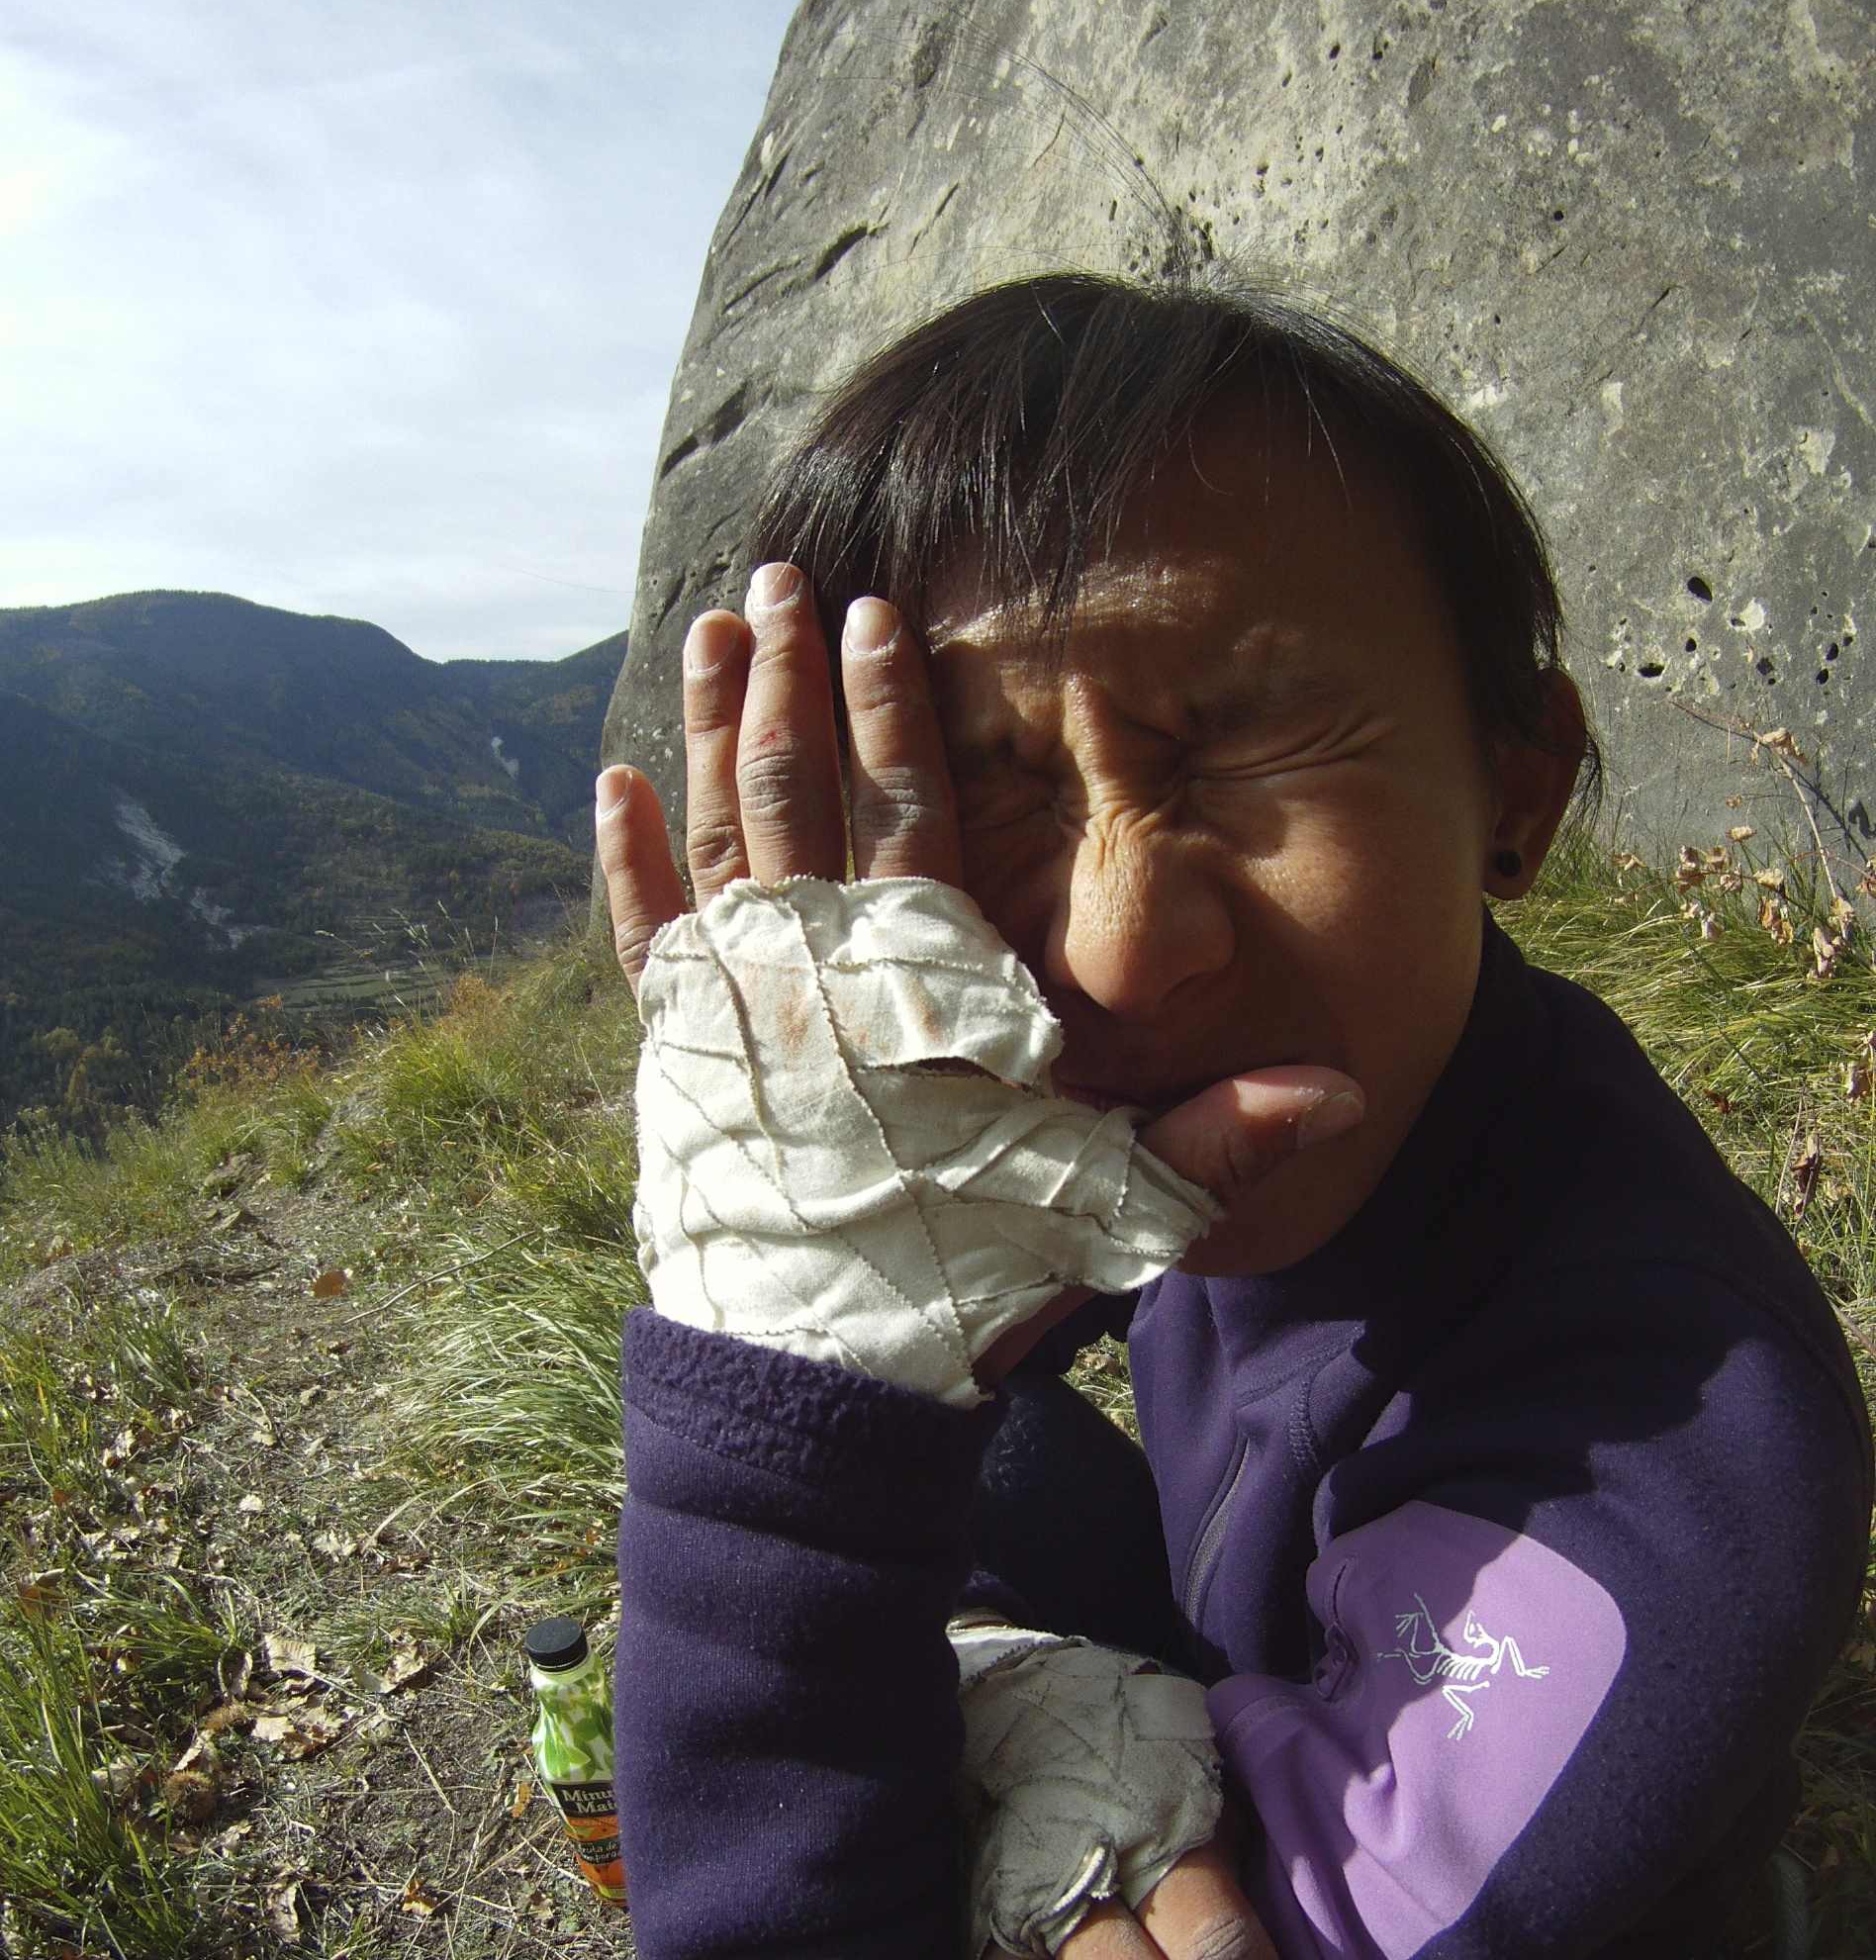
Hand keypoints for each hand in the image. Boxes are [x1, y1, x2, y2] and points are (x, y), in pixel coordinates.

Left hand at [597, 562, 1361, 1366]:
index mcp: (918, 990)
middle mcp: (815, 976)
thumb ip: (1215, 1140)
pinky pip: (641, 937)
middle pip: (797, 797)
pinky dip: (626, 858)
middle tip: (777, 579)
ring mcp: (735, 1010)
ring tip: (712, 632)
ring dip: (713, 731)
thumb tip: (1343, 1089)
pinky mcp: (678, 1059)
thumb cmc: (967, 1281)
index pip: (907, 816)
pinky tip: (615, 780)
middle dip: (789, 682)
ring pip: (718, 839)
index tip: (875, 615)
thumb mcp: (1105, 1209)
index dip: (891, 711)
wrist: (821, 1380)